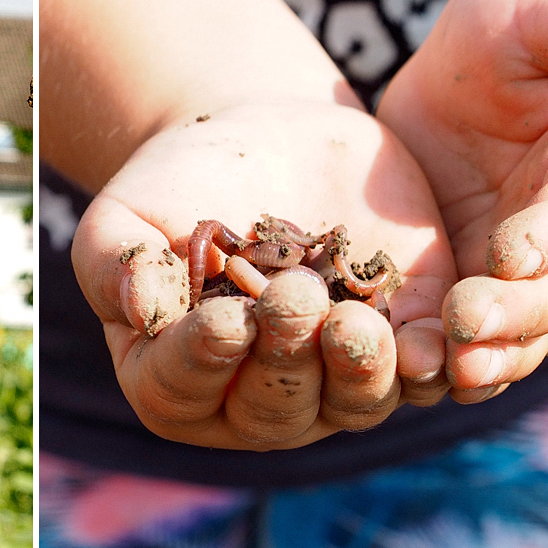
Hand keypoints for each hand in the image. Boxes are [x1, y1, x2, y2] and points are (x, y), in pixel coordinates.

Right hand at [72, 100, 456, 450]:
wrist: (263, 136)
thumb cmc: (174, 185)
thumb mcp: (124, 216)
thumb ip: (117, 265)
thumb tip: (138, 314)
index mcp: (175, 378)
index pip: (181, 391)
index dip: (203, 362)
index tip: (225, 319)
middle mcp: (256, 395)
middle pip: (274, 411)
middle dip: (287, 361)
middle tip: (294, 299)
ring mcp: (333, 375)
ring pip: (353, 405)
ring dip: (360, 374)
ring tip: (356, 325)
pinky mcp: (402, 335)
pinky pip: (424, 370)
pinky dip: (431, 363)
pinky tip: (429, 341)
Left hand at [377, 0, 547, 401]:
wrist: (469, 79)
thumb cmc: (512, 33)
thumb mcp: (541, 13)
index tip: (509, 254)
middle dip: (514, 311)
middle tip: (462, 326)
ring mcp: (534, 272)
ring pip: (524, 331)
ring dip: (486, 357)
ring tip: (440, 374)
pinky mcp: (480, 291)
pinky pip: (476, 341)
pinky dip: (448, 363)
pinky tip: (409, 380)